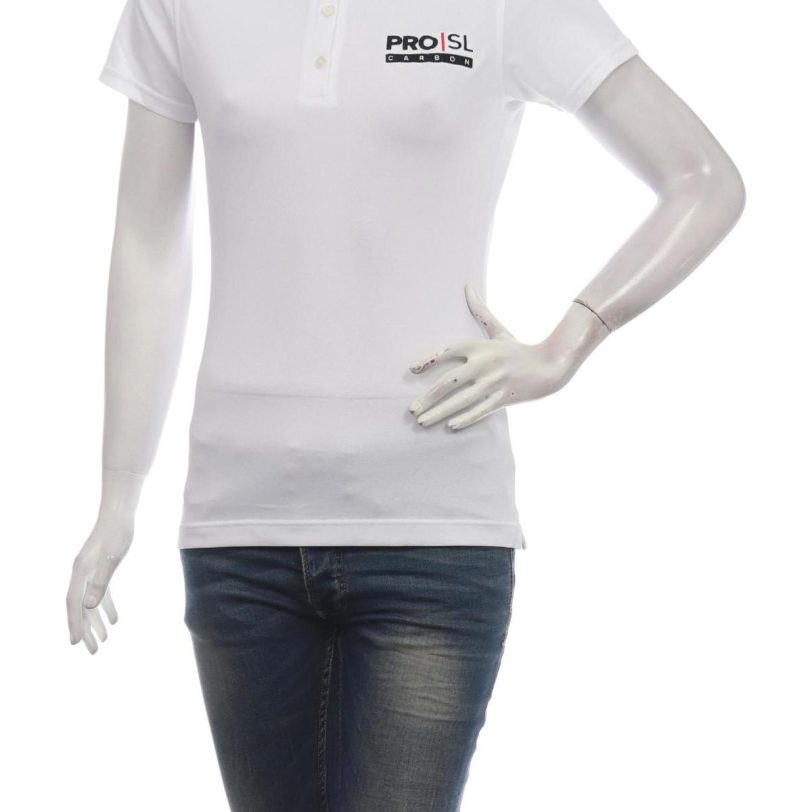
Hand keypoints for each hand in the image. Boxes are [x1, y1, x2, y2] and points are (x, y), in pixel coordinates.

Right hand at [66, 511, 132, 653]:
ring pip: (90, 603)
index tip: (75, 643)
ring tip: (104, 641)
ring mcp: (90, 572)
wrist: (120, 514)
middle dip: (86, 631)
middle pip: (80, 608)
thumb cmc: (117, 534)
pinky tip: (115, 621)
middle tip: (93, 652)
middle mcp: (81, 574)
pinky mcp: (100, 569)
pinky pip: (101, 594)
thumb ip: (100, 582)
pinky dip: (107, 607)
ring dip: (96, 622)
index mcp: (80, 573)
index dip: (75, 624)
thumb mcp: (112, 558)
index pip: (74, 604)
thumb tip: (88, 607)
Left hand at [407, 285, 605, 429]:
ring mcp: (494, 383)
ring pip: (462, 401)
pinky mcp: (504, 398)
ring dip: (440, 413)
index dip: (430, 359)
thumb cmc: (518, 349)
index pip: (449, 351)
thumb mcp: (499, 330)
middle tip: (411, 410)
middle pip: (450, 382)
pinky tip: (450, 426)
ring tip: (422, 422)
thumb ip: (481, 311)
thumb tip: (468, 286)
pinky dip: (466, 419)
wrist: (549, 366)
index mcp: (480, 346)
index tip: (412, 370)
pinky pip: (481, 411)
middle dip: (428, 397)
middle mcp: (485, 364)